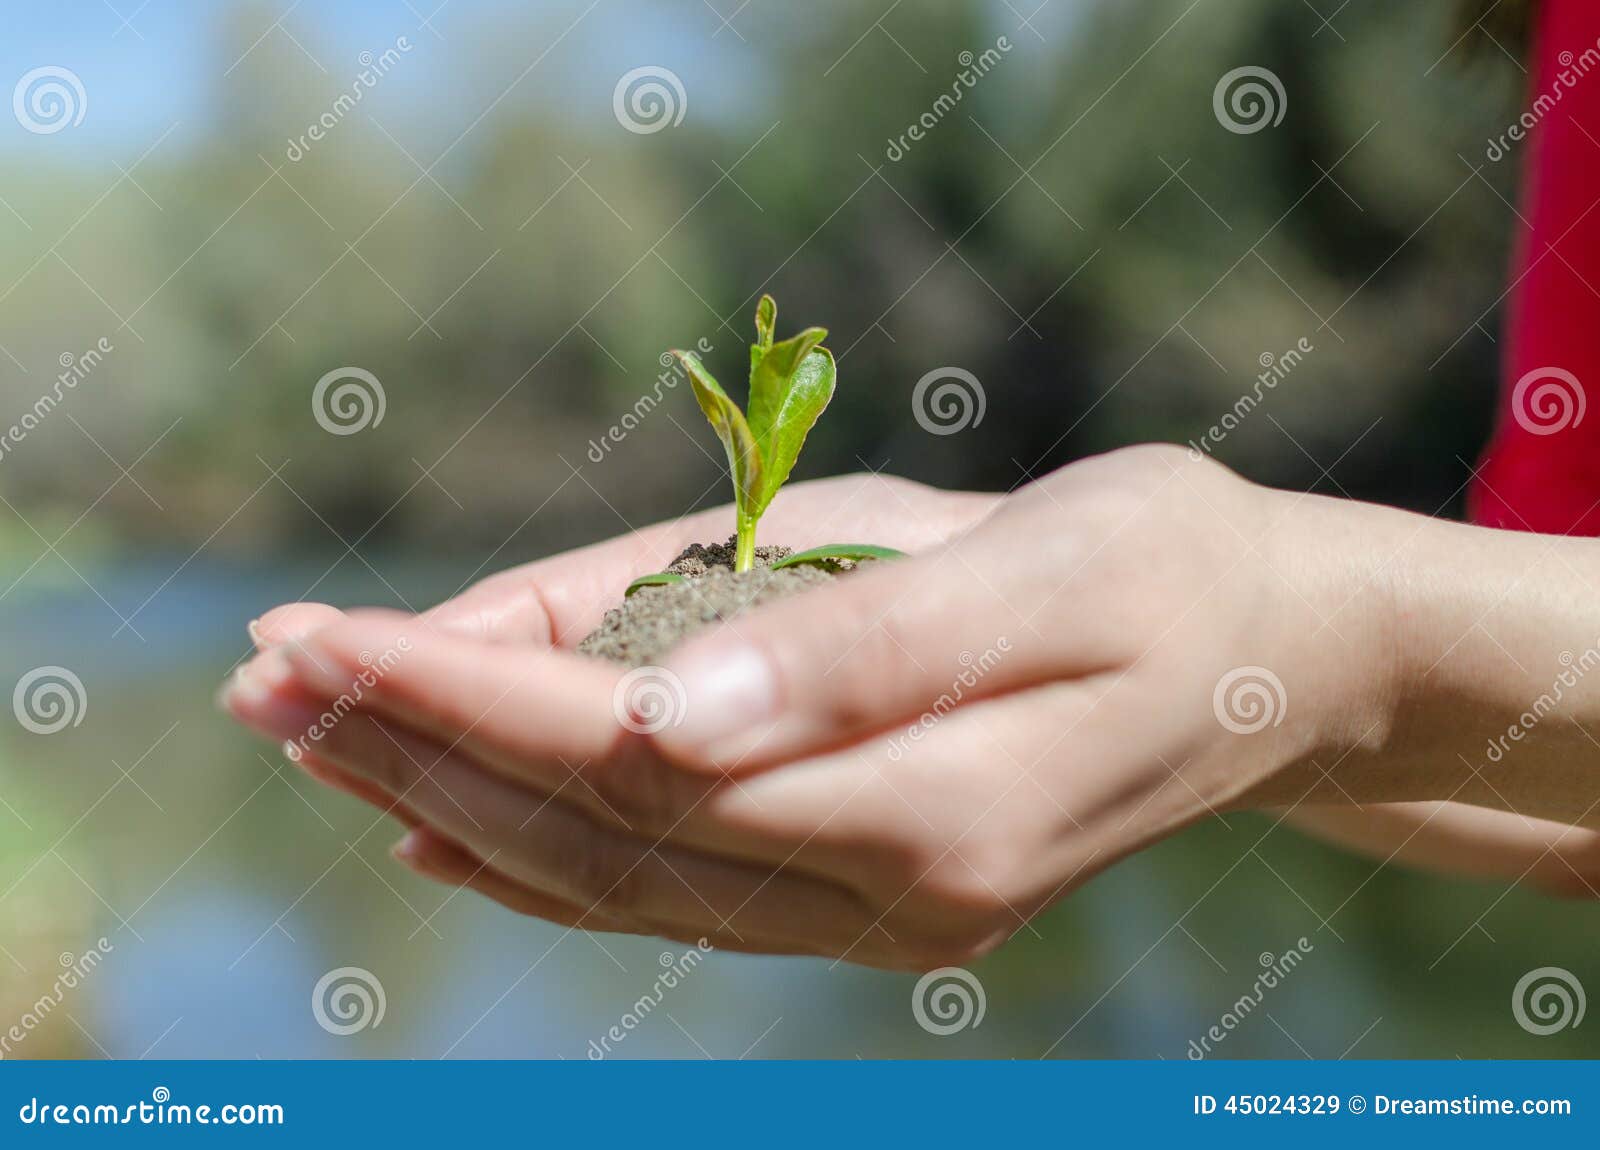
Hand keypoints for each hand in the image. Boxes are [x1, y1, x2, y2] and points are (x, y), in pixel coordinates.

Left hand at [224, 445, 1599, 966]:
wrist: (1273, 661)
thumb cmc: (1166, 572)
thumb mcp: (1042, 568)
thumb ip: (858, 652)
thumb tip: (657, 725)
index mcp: (934, 804)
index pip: (640, 762)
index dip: (470, 695)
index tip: (325, 633)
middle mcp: (890, 890)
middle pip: (600, 835)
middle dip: (419, 750)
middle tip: (264, 675)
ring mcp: (873, 911)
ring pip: (617, 878)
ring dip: (450, 802)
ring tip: (314, 730)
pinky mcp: (862, 890)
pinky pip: (668, 895)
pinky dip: (540, 857)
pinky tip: (444, 832)